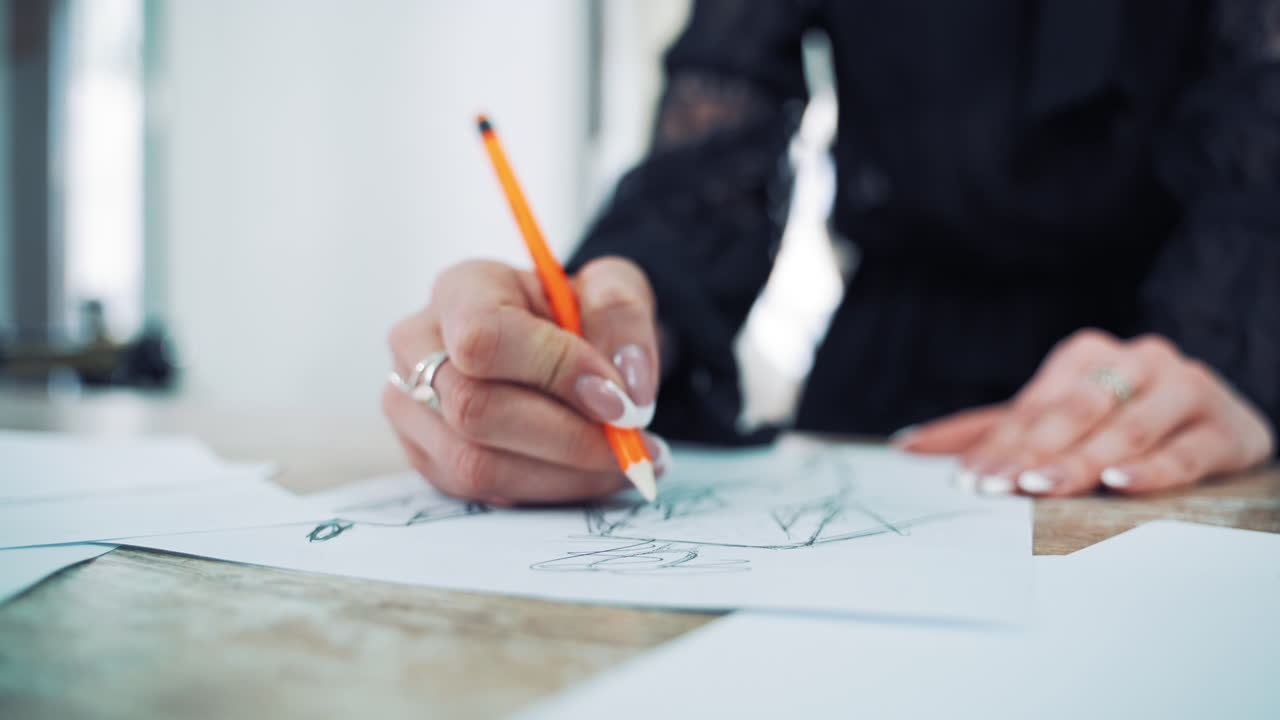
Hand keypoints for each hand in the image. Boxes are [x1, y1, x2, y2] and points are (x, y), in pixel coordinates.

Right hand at [382, 257, 668, 504]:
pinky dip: (552, 490)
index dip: (554, 373)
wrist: (555, 343)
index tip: (620, 401)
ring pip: (477, 464)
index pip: (483, 338)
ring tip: (626, 461)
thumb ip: (622, 318)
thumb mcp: (613, 288)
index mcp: (462, 289)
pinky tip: (592, 471)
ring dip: (566, 474)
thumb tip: (624, 391)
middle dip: (567, 438)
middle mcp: (417, 346)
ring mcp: (411, 407)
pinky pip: (484, 493)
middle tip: (633, 444)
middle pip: (473, 410)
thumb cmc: (576, 313)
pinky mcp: (428, 457)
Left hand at [896, 329, 1274, 495]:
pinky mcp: (1228, 429)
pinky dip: (1152, 468)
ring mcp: (1186, 390)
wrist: (1216, 424)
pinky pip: (1186, 451)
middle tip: (999, 487)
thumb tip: (909, 447)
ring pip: (1127, 428)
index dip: (1000, 444)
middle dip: (1034, 451)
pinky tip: (1120, 481)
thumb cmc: (1118, 422)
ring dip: (1083, 459)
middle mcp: (1139, 361)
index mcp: (1087, 354)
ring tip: (1044, 486)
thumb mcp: (1051, 421)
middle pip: (1078, 410)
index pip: (1036, 405)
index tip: (970, 481)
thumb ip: (986, 433)